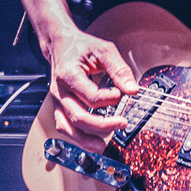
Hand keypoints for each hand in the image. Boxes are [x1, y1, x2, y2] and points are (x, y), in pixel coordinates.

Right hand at [46, 24, 138, 142]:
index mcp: (68, 74)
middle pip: (79, 116)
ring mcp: (57, 101)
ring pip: (69, 127)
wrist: (60, 45)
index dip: (110, 99)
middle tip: (122, 123)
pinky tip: (91, 143)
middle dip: (103, 125)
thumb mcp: (103, 50)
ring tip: (103, 146)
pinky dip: (77, 138)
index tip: (120, 93)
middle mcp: (59, 90)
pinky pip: (65, 127)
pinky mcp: (59, 107)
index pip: (91, 96)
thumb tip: (132, 89)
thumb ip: (119, 69)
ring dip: (86, 140)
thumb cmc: (80, 47)